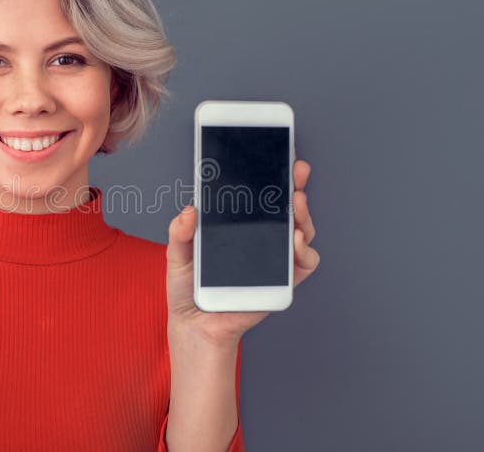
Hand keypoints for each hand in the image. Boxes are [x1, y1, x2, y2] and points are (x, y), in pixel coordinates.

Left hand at [165, 158, 320, 346]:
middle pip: (287, 209)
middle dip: (296, 187)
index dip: (273, 177)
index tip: (280, 157)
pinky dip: (305, 251)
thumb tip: (191, 210)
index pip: (261, 198)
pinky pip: (304, 264)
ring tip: (295, 206)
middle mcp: (261, 240)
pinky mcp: (282, 283)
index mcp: (239, 228)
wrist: (193, 326)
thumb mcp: (178, 253)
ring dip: (304, 216)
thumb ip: (180, 231)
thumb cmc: (189, 289)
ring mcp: (274, 260)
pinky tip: (296, 241)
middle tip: (295, 173)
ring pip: (302, 231)